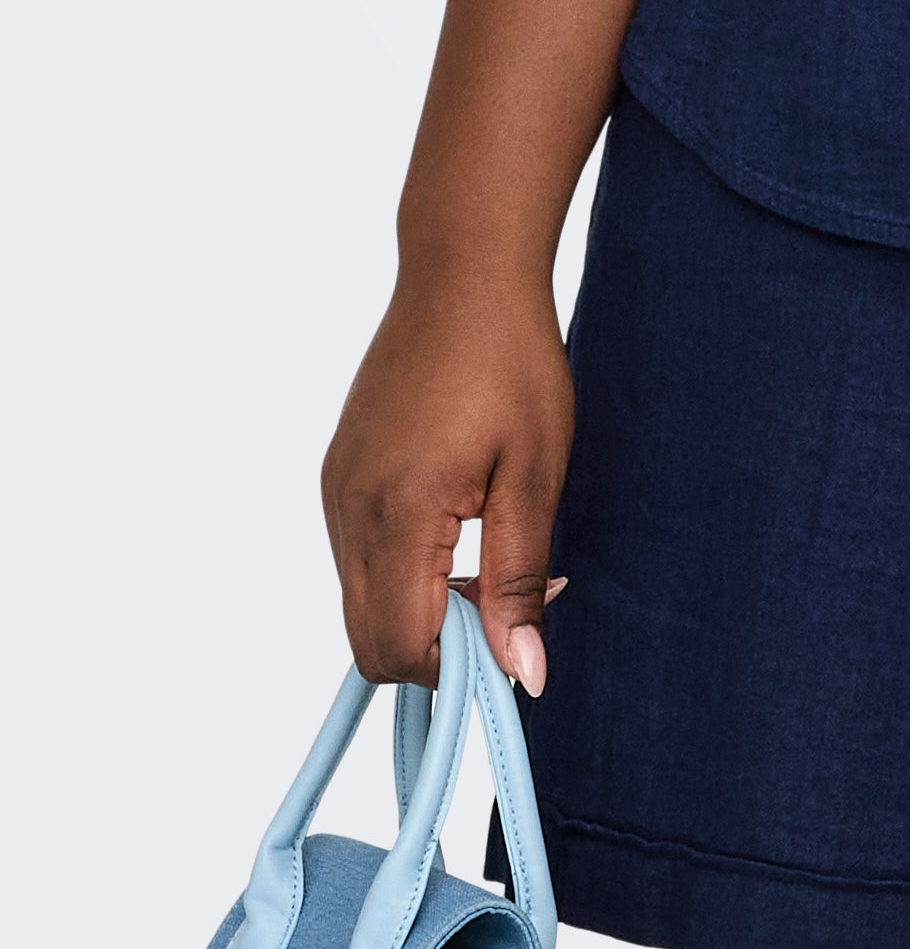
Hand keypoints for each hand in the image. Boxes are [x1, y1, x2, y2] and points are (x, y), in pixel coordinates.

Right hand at [321, 267, 573, 692]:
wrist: (464, 273)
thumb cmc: (511, 361)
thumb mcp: (534, 472)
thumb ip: (517, 580)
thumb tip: (520, 675)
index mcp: (397, 513)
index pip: (399, 649)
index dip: (457, 666)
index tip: (513, 628)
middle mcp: (350, 510)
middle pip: (368, 641)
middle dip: (435, 646)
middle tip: (503, 594)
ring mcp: (336, 491)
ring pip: (359, 601)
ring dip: (419, 605)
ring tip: (487, 549)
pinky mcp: (338, 474)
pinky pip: (356, 556)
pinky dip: (399, 569)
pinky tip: (456, 521)